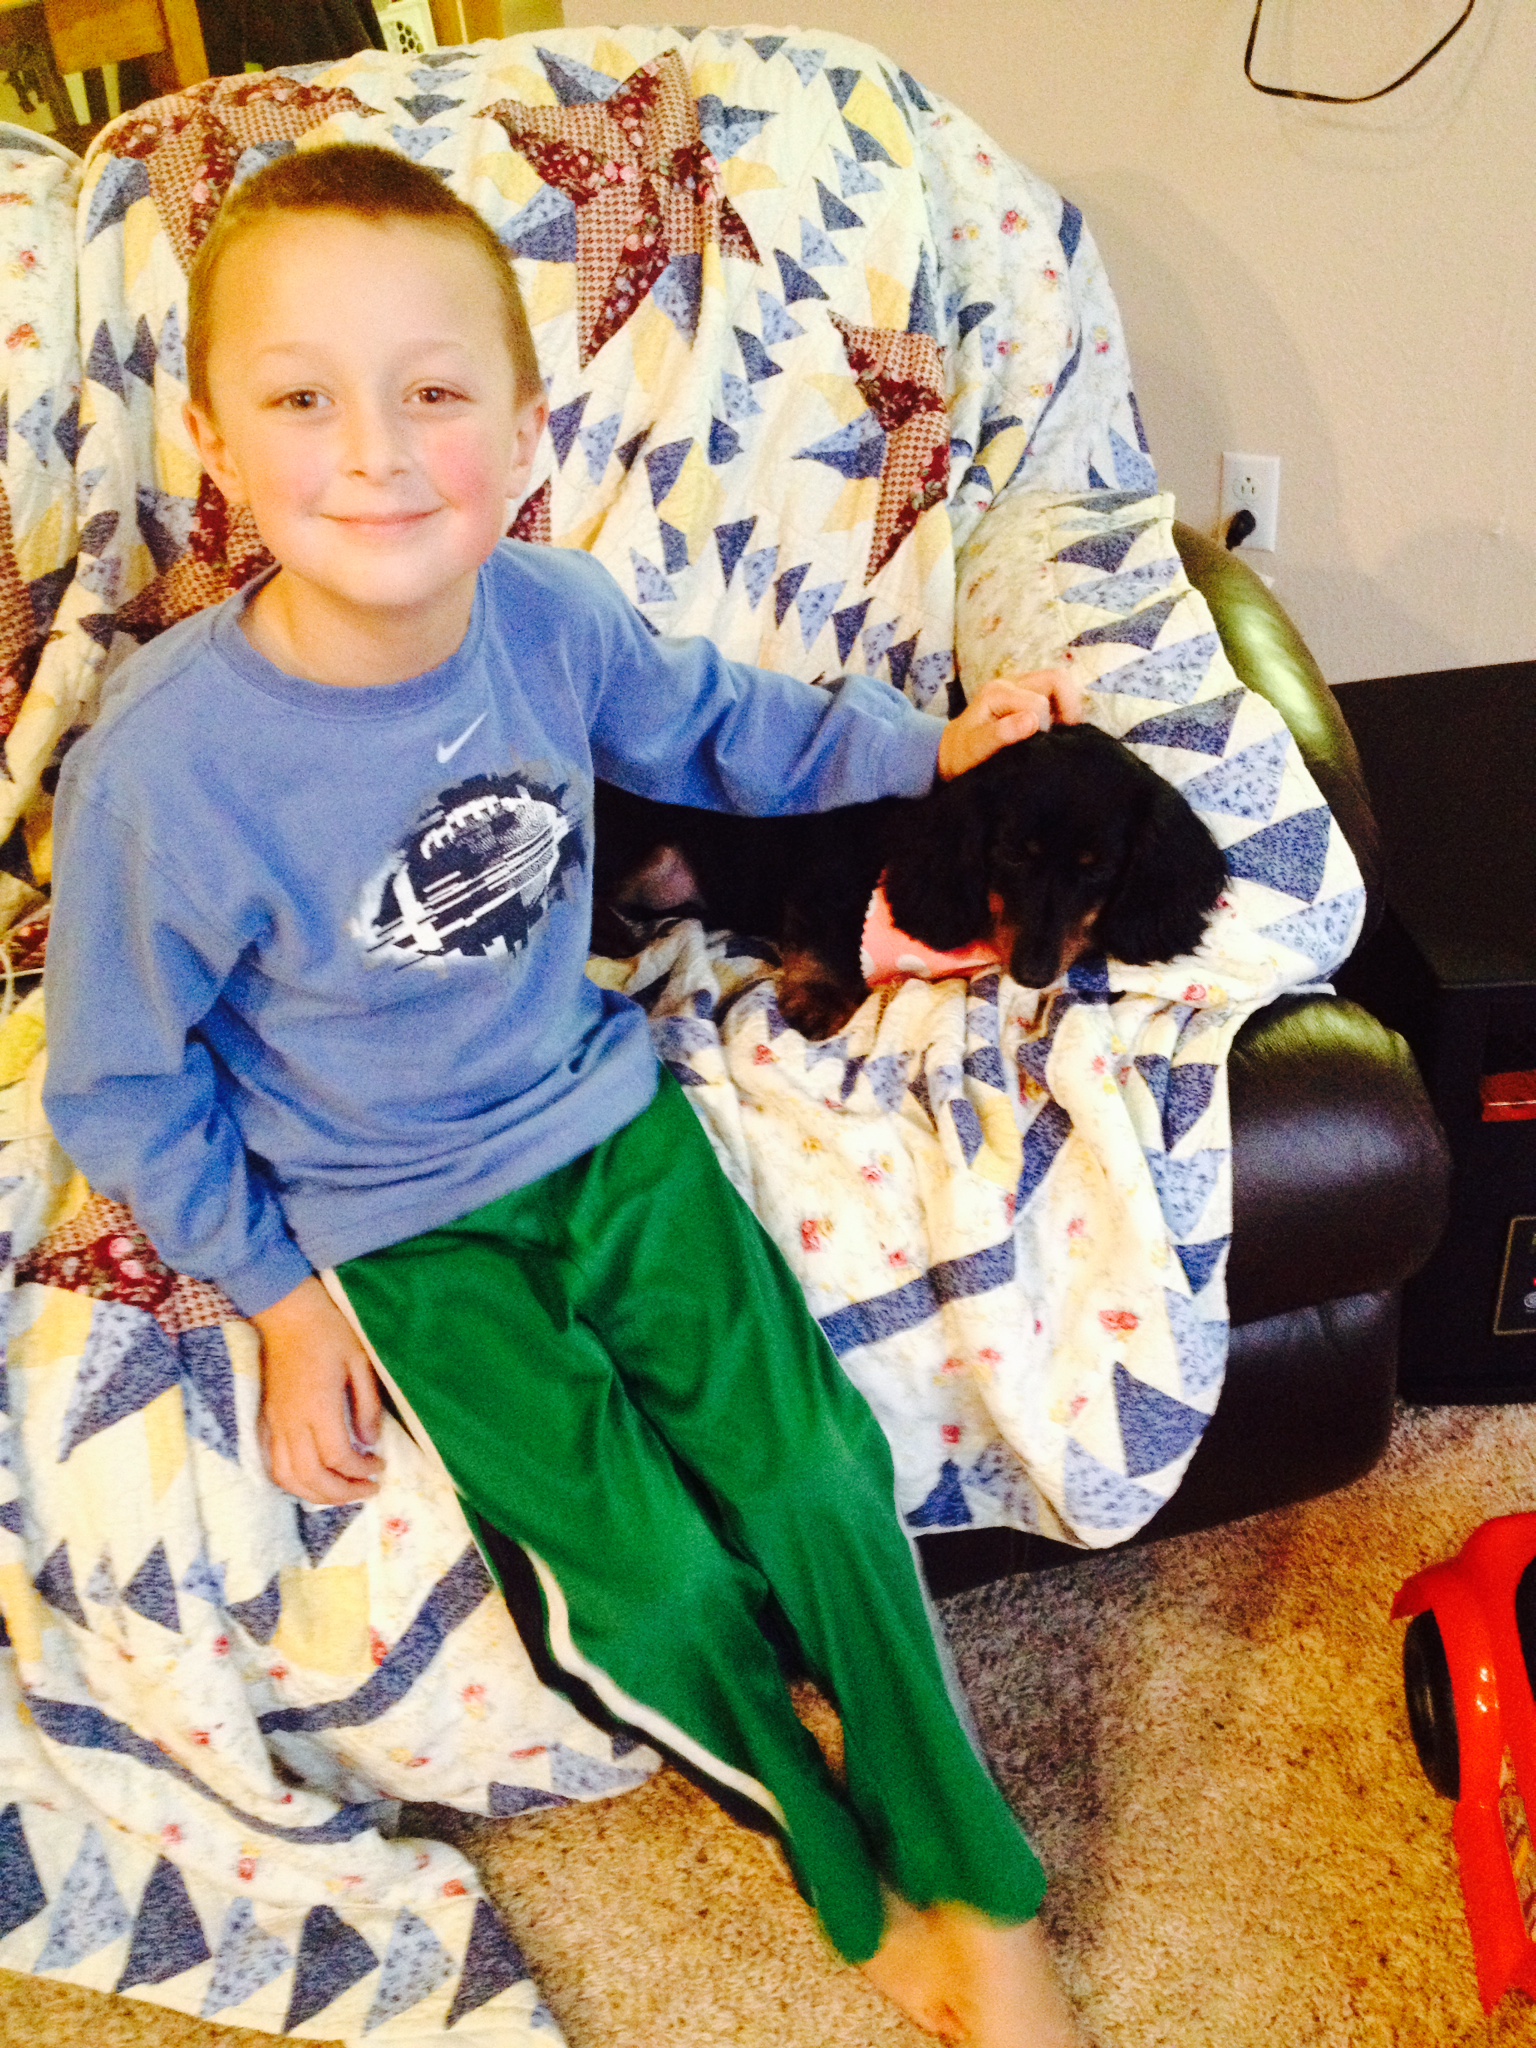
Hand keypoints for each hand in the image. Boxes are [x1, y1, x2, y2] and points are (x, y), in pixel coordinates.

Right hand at [253, 1276, 384, 1503]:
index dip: (361, 1470)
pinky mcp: (267, 1420)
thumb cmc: (329, 1331)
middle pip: (311, 1477)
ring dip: (316, 1494)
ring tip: (342, 1492)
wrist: (287, 1313)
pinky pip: (273, 1464)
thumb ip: (367, 1405)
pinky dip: (293, 1482)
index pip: (338, 1457)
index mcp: (318, 1406)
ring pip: (288, 1477)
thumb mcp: (360, 1362)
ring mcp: (275, 1423)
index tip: (380, 1466)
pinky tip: (313, 1480)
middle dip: (342, 1493)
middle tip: (367, 1489)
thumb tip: (370, 1442)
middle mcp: (292, 1421)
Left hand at [937, 667, 1082, 780]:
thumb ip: (1001, 734)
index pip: (1038, 703)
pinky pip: (1058, 694)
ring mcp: (1022, 686)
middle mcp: (1011, 682)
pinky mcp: (1029, 695)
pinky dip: (1064, 711)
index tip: (1038, 748)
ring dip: (1068, 708)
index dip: (1045, 727)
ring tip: (1063, 734)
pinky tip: (1057, 732)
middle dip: (1068, 708)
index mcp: (997, 693)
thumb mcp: (975, 749)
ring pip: (1061, 684)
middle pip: (1058, 679)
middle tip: (1065, 736)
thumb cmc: (963, 754)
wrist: (952, 753)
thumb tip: (1033, 721)